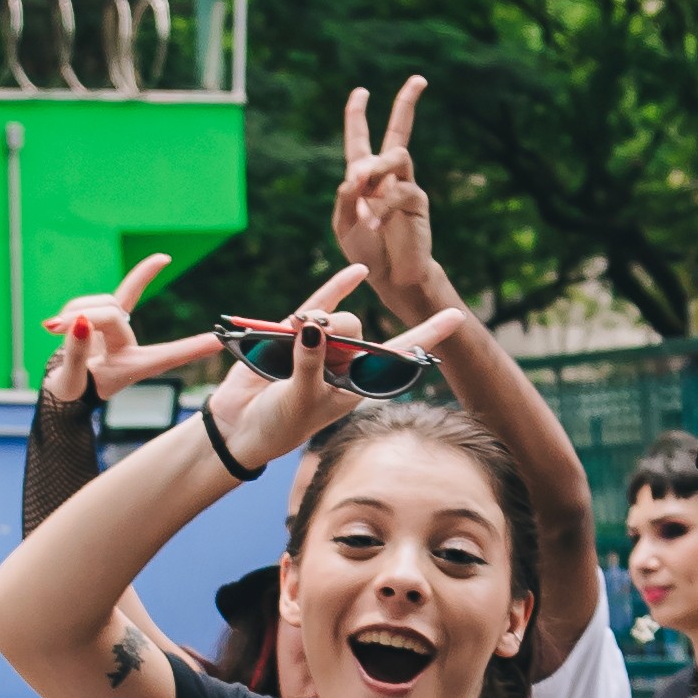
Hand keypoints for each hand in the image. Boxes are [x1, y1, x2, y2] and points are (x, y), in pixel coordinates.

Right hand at [40, 254, 221, 402]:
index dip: (192, 348)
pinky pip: (94, 298)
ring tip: (53, 330)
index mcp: (132, 365)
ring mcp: (117, 330)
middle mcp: (129, 345)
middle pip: (114, 313)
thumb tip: (80, 321)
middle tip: (53, 329)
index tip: (218, 341)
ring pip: (101, 302)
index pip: (168, 355)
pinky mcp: (102, 317)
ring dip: (74, 311)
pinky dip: (70, 309)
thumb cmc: (70, 394)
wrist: (59, 392)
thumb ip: (76, 351)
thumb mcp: (71, 379)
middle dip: (85, 315)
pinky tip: (54, 326)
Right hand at [196, 266, 466, 479]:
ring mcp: (319, 346)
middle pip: (360, 333)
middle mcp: (343, 364)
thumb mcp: (301, 400)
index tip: (456, 316)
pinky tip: (359, 271)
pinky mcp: (292, 332)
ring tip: (293, 338)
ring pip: (337, 319)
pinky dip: (338, 287)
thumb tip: (313, 327)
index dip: (428, 336)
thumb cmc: (279, 425)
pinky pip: (320, 303)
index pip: (398, 357)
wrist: (240, 426)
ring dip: (319, 324)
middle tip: (312, 350)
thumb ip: (310, 365)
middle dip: (341, 335)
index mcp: (356, 386)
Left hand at [335, 78, 446, 328]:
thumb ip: (344, 195)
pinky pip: (398, 191)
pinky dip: (381, 206)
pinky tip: (372, 223)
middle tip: (419, 79)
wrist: (391, 277)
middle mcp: (388, 175)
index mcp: (365, 177)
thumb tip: (358, 171)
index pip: (361, 138)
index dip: (358, 114)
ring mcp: (405, 185)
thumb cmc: (367, 251)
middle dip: (407, 104)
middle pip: (399, 131)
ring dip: (376, 168)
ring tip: (363, 192)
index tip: (360, 91)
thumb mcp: (342, 223)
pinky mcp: (417, 201)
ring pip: (397, 155)